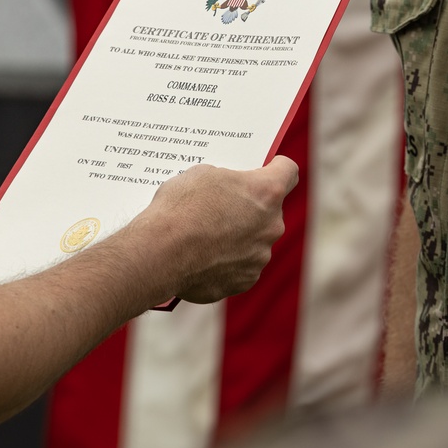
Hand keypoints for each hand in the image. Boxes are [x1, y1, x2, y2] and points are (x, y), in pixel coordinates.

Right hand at [135, 156, 297, 303]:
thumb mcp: (200, 175)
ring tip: (204, 236)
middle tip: (220, 206)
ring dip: (238, 237)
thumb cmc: (179, 209)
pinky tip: (201, 257)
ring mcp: (259, 257)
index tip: (266, 168)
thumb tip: (227, 192)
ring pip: (254, 241)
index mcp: (265, 192)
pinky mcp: (244, 281)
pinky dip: (225, 262)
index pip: (287, 171)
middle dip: (249, 207)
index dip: (276, 166)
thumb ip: (226, 180)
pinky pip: (240, 266)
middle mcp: (271, 225)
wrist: (160, 254)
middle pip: (269, 210)